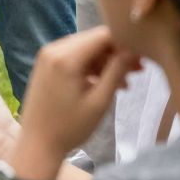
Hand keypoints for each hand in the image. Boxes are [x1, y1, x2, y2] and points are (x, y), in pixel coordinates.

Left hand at [19, 27, 140, 162]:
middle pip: (94, 40)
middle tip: (138, 71)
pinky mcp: (46, 64)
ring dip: (106, 62)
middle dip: (117, 53)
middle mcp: (53, 49)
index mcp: (65, 56)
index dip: (125, 43)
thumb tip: (134, 49)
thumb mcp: (99, 101)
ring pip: (86, 48)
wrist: (37, 144)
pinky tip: (106, 83)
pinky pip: (74, 56)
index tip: (142, 59)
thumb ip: (117, 71)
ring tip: (126, 83)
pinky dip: (91, 66)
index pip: (103, 35)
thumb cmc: (70, 127)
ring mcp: (47, 55)